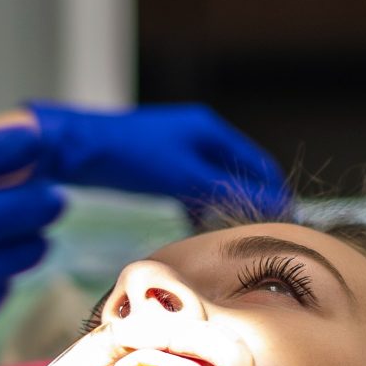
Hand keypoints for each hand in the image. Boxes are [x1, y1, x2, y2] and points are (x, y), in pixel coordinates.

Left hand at [26, 101, 288, 218]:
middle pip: (238, 172)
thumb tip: (272, 205)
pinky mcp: (158, 164)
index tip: (287, 222)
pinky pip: (190, 187)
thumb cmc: (129, 157)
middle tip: (261, 234)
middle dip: (250, 201)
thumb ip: (226, 190)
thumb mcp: (183, 176)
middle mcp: (199, 135)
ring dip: (223, 206)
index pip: (259, 163)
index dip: (275, 193)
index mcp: (211, 130)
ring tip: (232, 234)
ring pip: (213, 181)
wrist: (77, 149)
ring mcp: (178, 148)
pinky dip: (198, 205)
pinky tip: (196, 226)